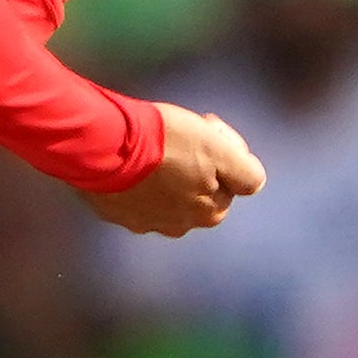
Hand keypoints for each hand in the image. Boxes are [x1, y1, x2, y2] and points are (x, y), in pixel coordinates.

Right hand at [83, 104, 264, 238]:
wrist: (103, 146)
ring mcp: (143, 223)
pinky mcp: (113, 213)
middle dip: (198, 167)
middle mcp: (179, 226)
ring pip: (168, 196)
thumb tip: (253, 182)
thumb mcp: (219, 149)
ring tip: (153, 148)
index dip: (225, 152)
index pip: (233, 183)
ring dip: (167, 176)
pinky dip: (138, 181)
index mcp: (209, 213)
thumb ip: (246, 173)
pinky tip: (130, 161)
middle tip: (182, 137)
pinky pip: (135, 196)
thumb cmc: (165, 143)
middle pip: (200, 191)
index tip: (208, 131)